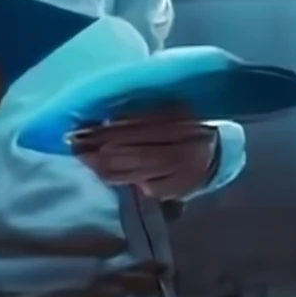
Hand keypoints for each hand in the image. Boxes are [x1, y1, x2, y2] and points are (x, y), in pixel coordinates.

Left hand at [70, 113, 217, 200]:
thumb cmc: (187, 122)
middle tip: (75, 147)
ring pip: (138, 171)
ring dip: (107, 168)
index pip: (136, 126)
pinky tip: (108, 176)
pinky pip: (148, 187)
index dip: (106, 129)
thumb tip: (106, 119)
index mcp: (181, 118)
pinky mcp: (182, 189)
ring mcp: (184, 170)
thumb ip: (143, 112)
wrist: (220, 149)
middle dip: (100, 150)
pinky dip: (126, 182)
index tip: (80, 129)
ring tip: (85, 161)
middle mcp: (183, 145)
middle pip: (134, 150)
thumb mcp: (169, 108)